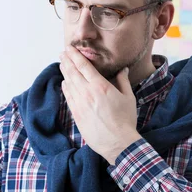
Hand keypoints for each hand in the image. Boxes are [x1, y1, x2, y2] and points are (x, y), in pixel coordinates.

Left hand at [59, 46, 140, 164]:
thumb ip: (123, 81)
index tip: (70, 48)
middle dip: (67, 61)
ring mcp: (79, 104)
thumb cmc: (125, 120)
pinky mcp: (76, 114)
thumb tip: (122, 70)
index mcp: (100, 86)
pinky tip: (64, 83)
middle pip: (72, 72)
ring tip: (62, 64)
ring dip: (65, 72)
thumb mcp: (128, 97)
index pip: (83, 66)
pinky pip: (68, 97)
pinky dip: (65, 87)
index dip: (75, 55)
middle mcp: (87, 93)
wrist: (117, 142)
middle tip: (63, 53)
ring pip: (68, 83)